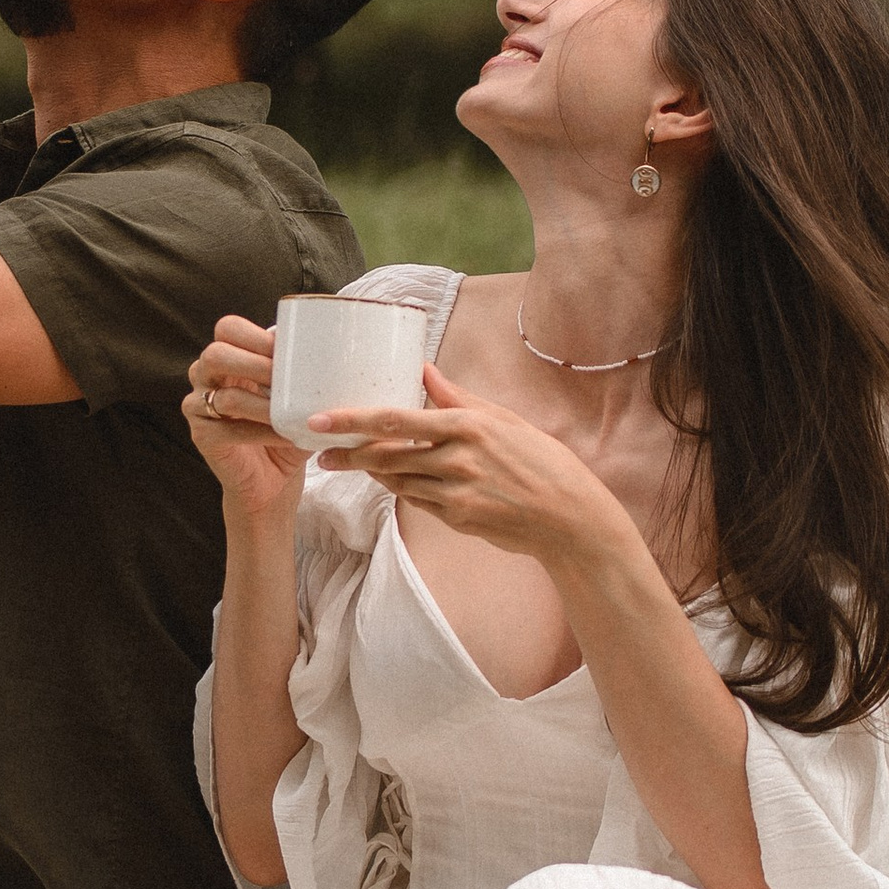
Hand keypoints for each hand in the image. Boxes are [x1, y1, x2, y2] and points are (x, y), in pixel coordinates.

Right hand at [183, 315, 305, 514]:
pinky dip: (261, 432)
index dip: (256, 336)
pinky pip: (228, 430)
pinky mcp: (201, 435)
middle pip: (216, 354)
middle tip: (284, 380)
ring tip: (290, 412)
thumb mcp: (296, 396)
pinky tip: (285, 435)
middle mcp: (205, 376)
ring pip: (224, 395)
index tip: (288, 352)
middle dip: (254, 364)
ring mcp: (198, 406)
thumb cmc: (286, 429)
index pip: (228, 328)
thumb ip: (304, 374)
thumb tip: (337, 352)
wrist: (273, 480)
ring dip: (262, 404)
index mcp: (228, 357)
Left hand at [310, 362, 632, 563]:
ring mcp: (456, 492)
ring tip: (346, 462)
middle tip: (320, 451)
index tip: (320, 420)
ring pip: (397, 480)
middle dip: (348, 453)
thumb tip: (425, 369)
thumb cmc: (540, 461)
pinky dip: (401, 488)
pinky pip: (417, 501)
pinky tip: (391, 480)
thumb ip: (458, 397)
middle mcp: (458, 458)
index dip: (353, 420)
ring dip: (370, 472)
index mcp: (467, 425)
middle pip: (386, 455)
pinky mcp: (457, 518)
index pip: (396, 420)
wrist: (568, 516)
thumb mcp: (503, 420)